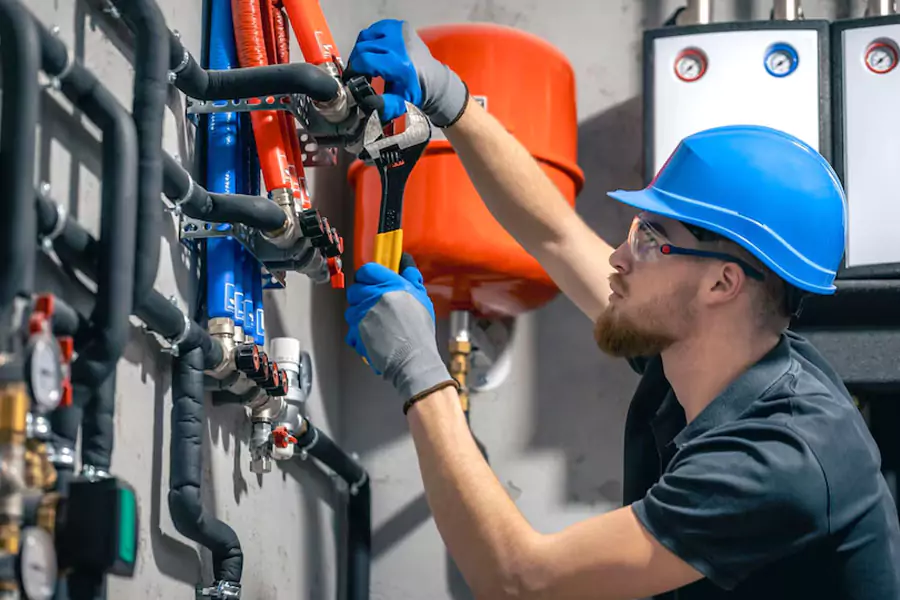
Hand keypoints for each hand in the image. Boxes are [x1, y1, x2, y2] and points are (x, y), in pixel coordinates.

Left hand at [345, 254, 455, 402]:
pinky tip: (372, 335)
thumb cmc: (419, 332)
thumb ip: (411, 278)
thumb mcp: (421, 298)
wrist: (413, 359)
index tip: (372, 279)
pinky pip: (350, 329)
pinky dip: (358, 333)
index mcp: (390, 286)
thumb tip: (406, 264)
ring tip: (376, 322)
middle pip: (355, 289)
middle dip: (362, 295)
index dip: (368, 275)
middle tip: (374, 302)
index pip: (367, 270)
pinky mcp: (355, 333)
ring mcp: (362, 316)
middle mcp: (373, 298)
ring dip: (360, 314)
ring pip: (350, 309)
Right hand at [348, 19, 468, 125]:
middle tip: (359, 72)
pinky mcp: (399, 26)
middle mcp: (399, 44)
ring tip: (366, 62)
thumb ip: (384, 104)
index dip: (355, 69)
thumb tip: (367, 102)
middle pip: (363, 47)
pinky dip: (371, 40)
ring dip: (362, 49)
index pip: (366, 60)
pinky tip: (374, 51)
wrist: (432, 78)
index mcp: (400, 64)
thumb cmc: (414, 90)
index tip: (352, 77)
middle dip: (357, 61)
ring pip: (366, 36)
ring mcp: (399, 31)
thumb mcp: (400, 102)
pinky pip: (375, 29)